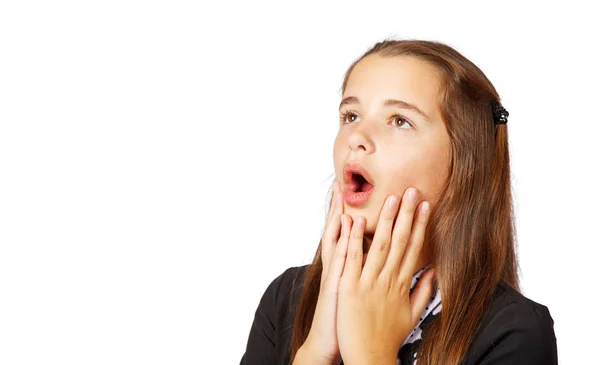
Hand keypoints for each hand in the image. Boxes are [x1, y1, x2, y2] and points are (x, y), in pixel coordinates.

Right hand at [300, 180, 348, 364]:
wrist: (330, 343)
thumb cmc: (347, 321)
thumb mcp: (357, 294)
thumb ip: (364, 275)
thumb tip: (377, 261)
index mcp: (346, 268)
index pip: (347, 235)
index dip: (350, 213)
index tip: (351, 192)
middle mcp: (338, 268)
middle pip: (338, 232)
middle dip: (340, 207)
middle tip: (341, 183)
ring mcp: (336, 275)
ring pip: (337, 241)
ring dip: (340, 218)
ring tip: (342, 197)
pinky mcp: (338, 286)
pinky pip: (341, 259)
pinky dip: (344, 241)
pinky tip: (347, 227)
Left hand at [336, 187, 436, 364]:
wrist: (369, 359)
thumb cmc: (387, 338)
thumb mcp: (411, 315)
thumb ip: (423, 291)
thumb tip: (434, 272)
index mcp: (401, 284)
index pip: (414, 248)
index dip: (420, 226)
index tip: (426, 205)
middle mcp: (387, 280)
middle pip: (399, 241)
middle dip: (407, 214)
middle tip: (412, 191)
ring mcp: (368, 283)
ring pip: (378, 245)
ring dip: (385, 220)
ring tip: (391, 198)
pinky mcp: (349, 288)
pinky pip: (352, 259)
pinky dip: (354, 240)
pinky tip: (355, 221)